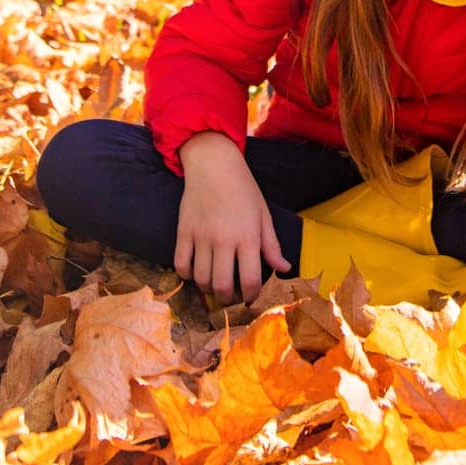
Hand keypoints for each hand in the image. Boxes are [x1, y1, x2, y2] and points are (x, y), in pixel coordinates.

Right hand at [175, 132, 289, 302]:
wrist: (214, 164)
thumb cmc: (243, 189)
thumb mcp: (263, 214)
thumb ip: (272, 245)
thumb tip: (284, 268)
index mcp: (248, 236)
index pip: (251, 280)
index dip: (252, 295)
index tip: (251, 297)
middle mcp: (224, 239)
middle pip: (222, 286)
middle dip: (228, 299)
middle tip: (231, 296)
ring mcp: (201, 236)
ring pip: (201, 279)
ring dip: (208, 288)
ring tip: (214, 284)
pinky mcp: (183, 231)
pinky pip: (180, 265)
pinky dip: (187, 274)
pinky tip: (196, 270)